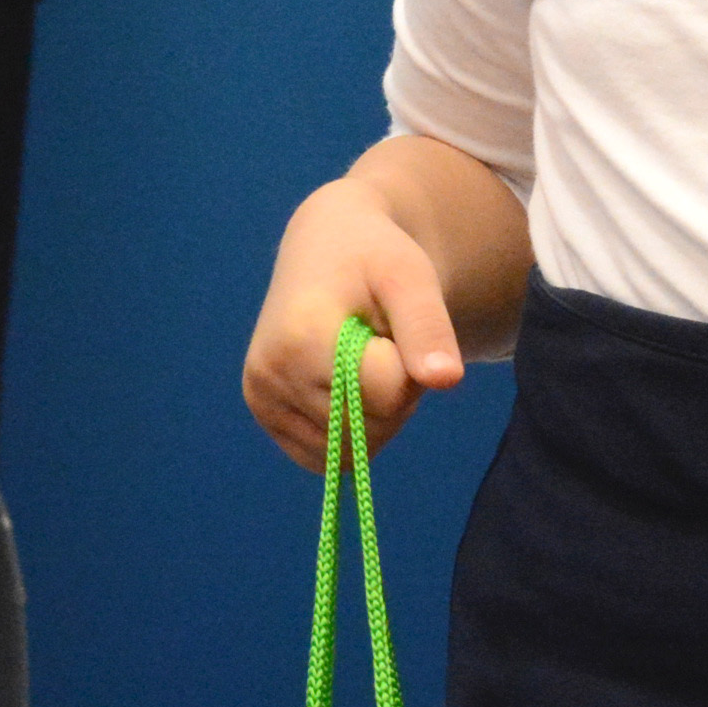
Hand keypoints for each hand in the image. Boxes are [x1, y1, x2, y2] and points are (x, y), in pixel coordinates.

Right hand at [243, 178, 466, 471]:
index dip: (407, 368)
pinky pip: (324, 459)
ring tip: (362, 360)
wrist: (326, 248)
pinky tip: (344, 385)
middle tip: (382, 344)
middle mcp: (270, 374)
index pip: (386, 396)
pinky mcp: (263, 413)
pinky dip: (349, 434)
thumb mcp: (411, 277)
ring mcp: (261, 398)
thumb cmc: (374, 257)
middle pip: (368, 430)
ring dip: (374, 417)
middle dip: (393, 396)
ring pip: (349, 452)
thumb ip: (427, 327)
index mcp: (301, 337)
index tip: (393, 329)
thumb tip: (446, 380)